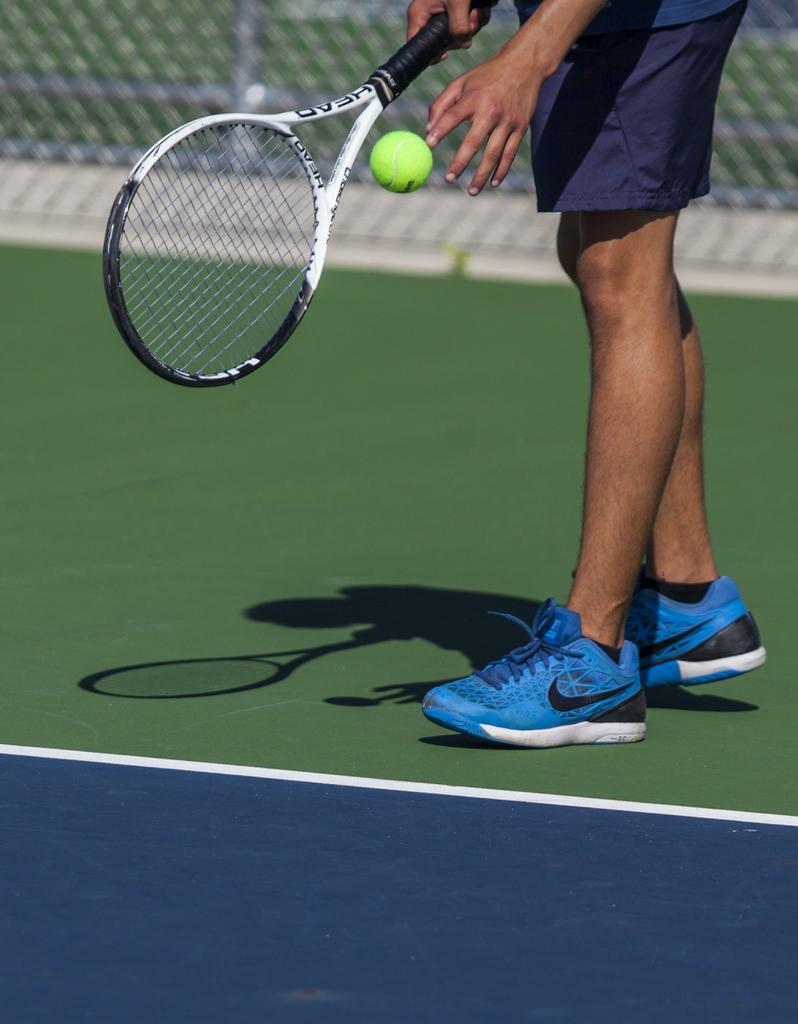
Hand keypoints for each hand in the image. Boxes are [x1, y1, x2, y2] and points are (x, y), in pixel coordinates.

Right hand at [406, 0, 492, 60]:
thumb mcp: (458, 3)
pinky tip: (481, 7)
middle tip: (473, 21)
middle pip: (443, 41)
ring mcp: (443, 14)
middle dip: (462, 34)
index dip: (430, 54)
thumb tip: (464, 45)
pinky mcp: (456, 10)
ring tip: (479, 10)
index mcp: (420, 14)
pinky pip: (466, 23)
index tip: (444, 55)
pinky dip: (477, 18)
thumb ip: (460, 27)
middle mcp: (429, 15)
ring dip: (474, 25)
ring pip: (458, 33)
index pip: (416, 44)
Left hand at [425, 51, 539, 192]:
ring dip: (482, 174)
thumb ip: (442, 103)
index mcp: (474, 98)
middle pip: (474, 142)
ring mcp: (508, 121)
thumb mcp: (463, 82)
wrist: (525, 65)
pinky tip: (493, 182)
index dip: (440, 130)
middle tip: (449, 179)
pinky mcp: (520, 127)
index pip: (453, 116)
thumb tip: (428, 129)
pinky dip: (502, 169)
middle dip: (460, 162)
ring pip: (494, 154)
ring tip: (471, 191)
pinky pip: (510, 153)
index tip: (429, 144)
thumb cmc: (487, 76)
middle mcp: (491, 110)